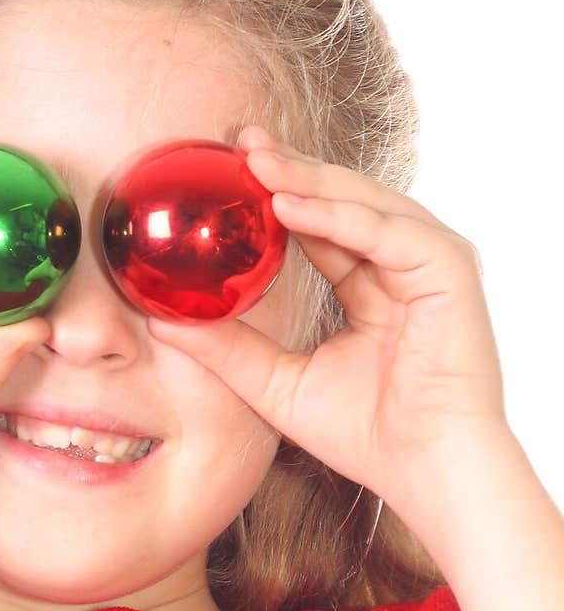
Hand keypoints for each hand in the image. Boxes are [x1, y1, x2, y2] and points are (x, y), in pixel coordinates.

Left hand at [146, 123, 508, 519]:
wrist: (422, 468)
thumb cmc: (366, 435)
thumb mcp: (278, 384)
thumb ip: (228, 349)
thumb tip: (162, 322)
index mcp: (371, 284)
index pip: (319, 223)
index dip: (276, 193)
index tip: (229, 169)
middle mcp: (401, 264)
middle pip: (340, 199)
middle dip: (288, 167)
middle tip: (237, 141)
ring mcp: (427, 261)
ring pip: (361, 201)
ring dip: (306, 178)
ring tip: (254, 161)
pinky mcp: (447, 267)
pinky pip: (383, 229)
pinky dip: (336, 215)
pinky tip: (288, 205)